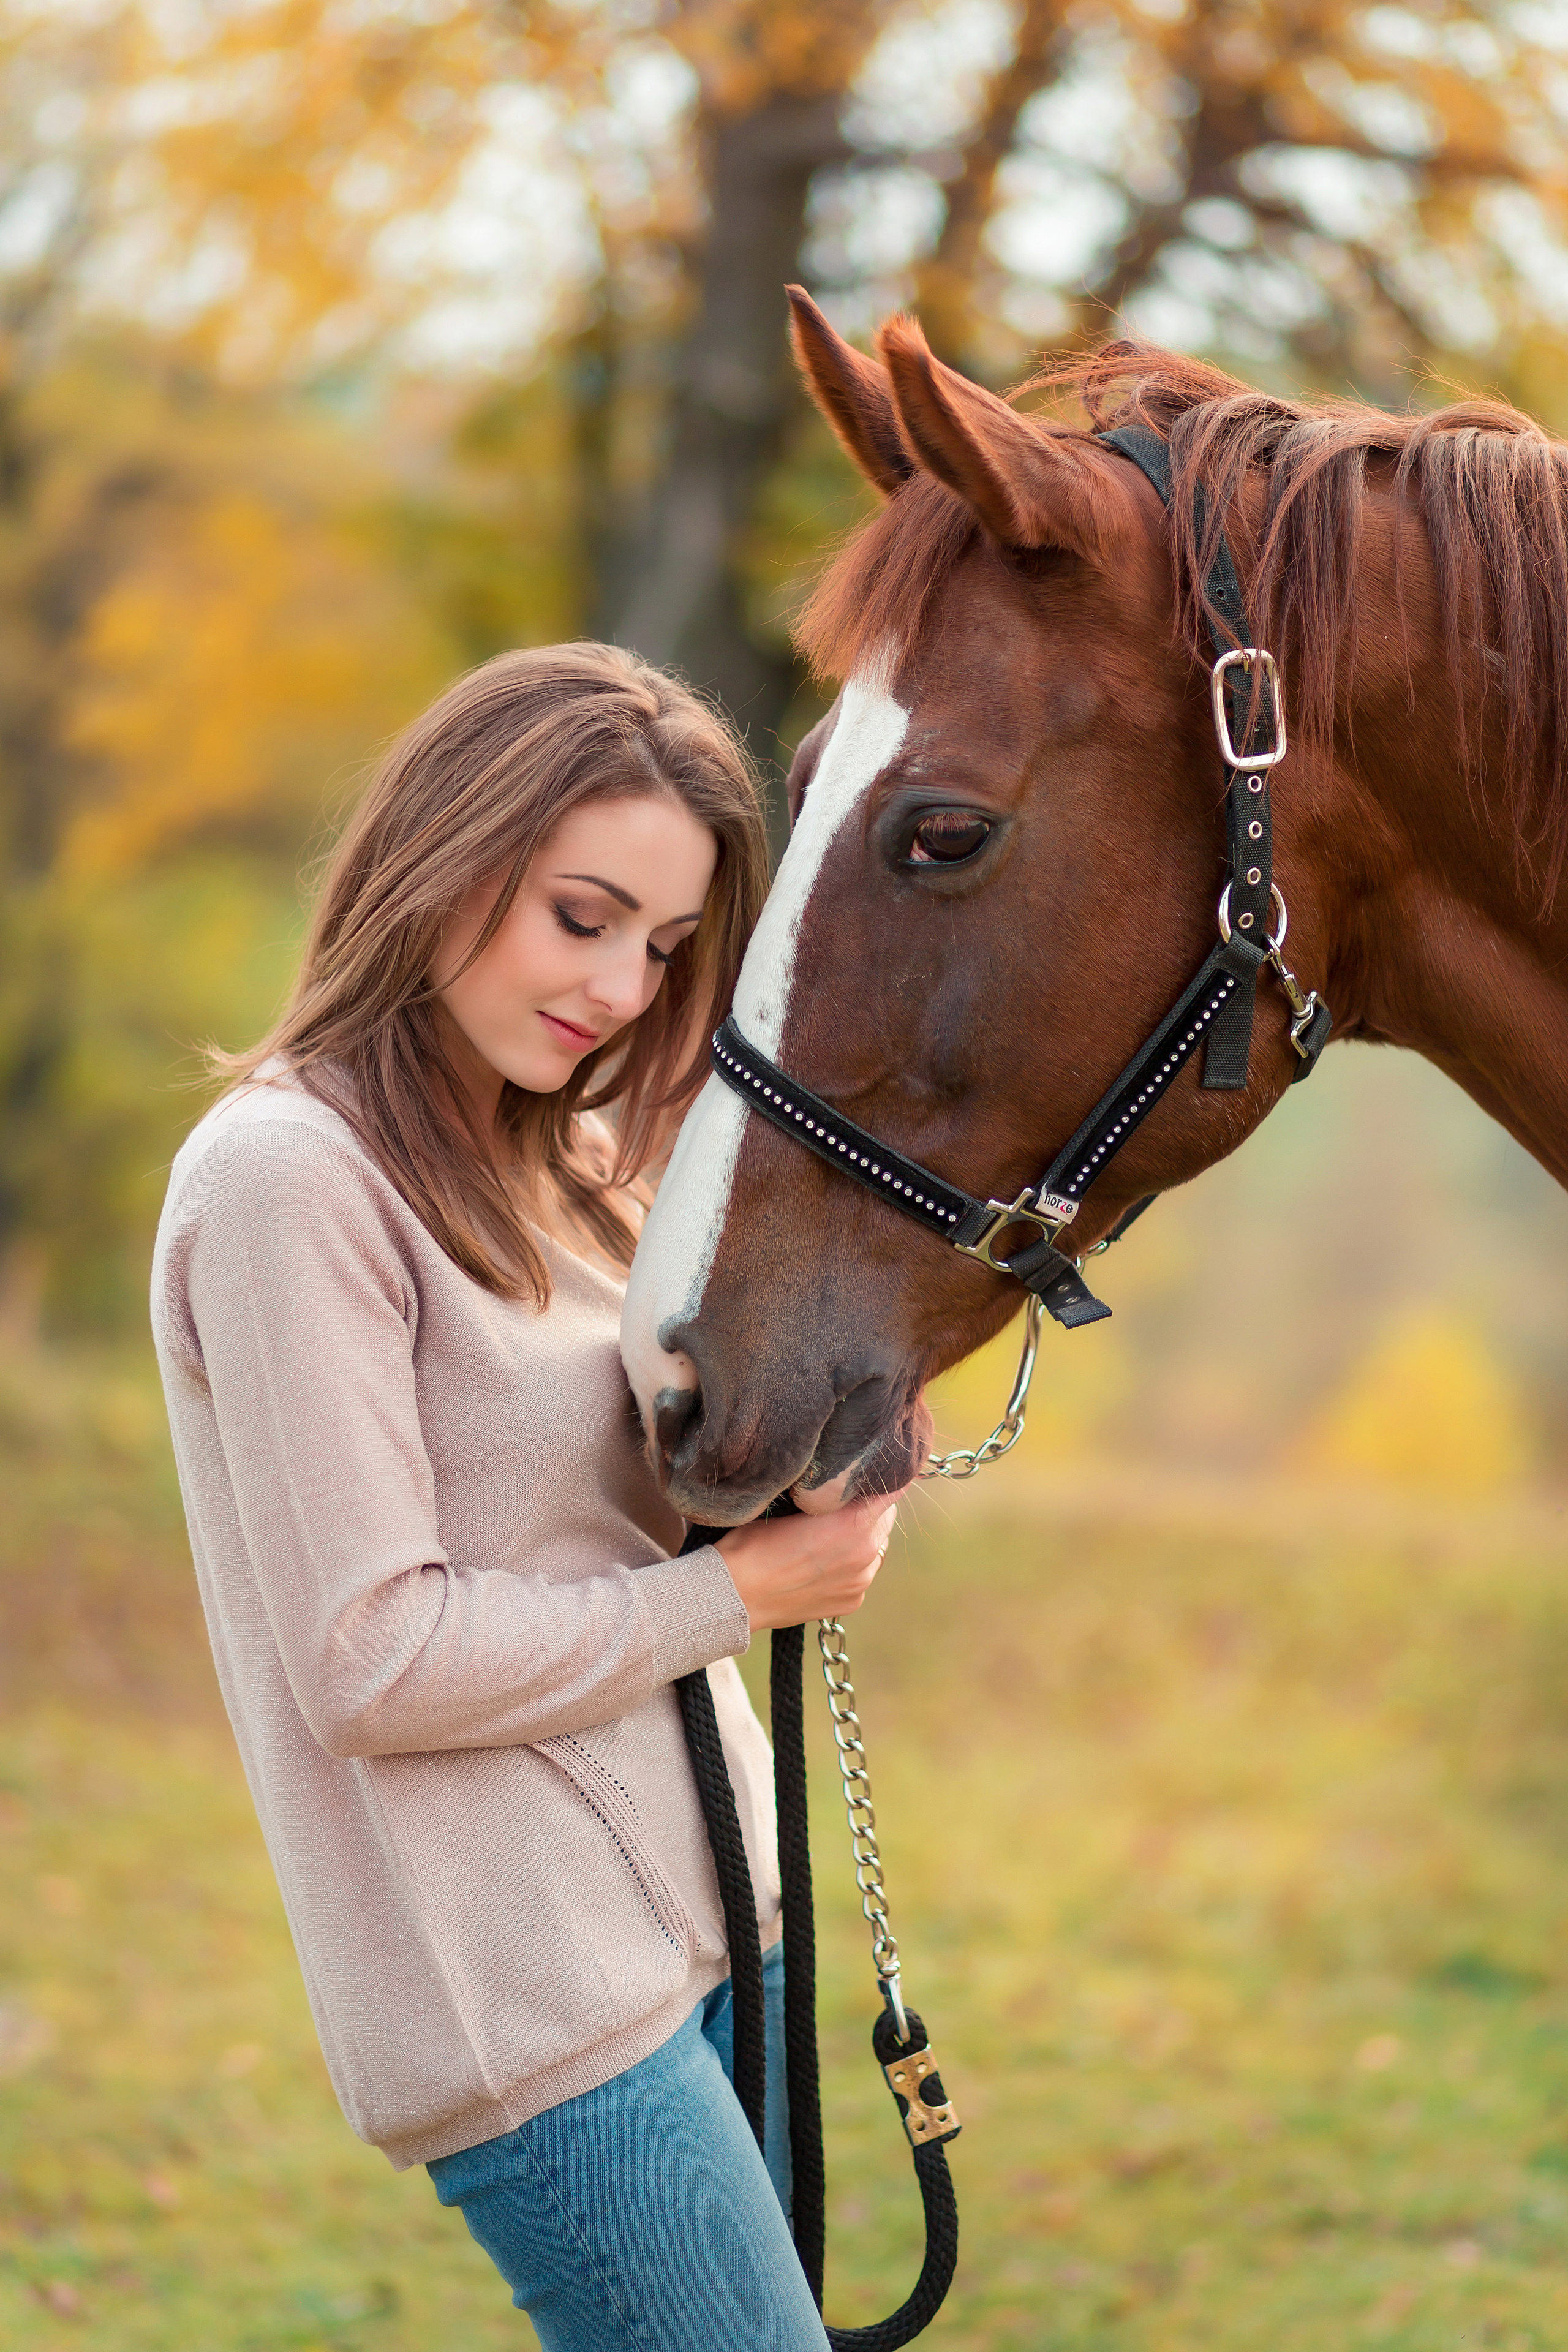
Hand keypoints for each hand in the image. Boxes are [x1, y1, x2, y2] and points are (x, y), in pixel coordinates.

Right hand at [714, 1493, 901, 1632]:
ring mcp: (862, 1581)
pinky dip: (850, 1564)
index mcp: (855, 1523)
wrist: (737, 1595)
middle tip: (839, 1504)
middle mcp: (867, 1554)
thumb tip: (848, 1480)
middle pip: (885, 1518)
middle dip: (868, 1508)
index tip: (872, 1471)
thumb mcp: (792, 1502)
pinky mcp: (853, 1601)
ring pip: (875, 1546)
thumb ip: (830, 1492)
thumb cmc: (755, 1543)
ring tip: (827, 1537)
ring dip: (862, 1537)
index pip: (891, 1489)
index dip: (881, 1478)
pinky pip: (862, 1572)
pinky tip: (822, 1563)